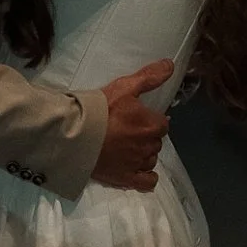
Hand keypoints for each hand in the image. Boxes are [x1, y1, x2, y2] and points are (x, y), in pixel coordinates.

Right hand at [93, 62, 173, 191]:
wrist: (76, 135)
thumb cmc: (100, 109)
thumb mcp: (125, 87)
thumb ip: (149, 77)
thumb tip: (171, 64)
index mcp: (152, 125)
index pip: (162, 123)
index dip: (152, 119)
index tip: (140, 117)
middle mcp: (149, 146)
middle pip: (156, 141)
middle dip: (148, 136)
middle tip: (130, 130)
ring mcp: (138, 164)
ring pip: (151, 159)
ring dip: (145, 153)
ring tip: (129, 147)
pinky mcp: (126, 179)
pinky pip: (147, 182)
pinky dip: (147, 177)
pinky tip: (139, 170)